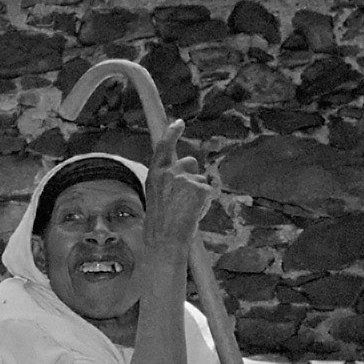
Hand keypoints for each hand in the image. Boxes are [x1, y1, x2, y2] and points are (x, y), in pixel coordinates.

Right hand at [142, 118, 211, 253]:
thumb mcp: (156, 196)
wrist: (165, 240)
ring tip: (186, 210)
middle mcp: (168, 173)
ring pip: (201, 178)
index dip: (172, 133)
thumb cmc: (160, 223)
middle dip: (192, 175)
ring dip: (198, 192)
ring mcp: (184, 179)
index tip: (179, 122)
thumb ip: (167, 180)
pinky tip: (194, 212)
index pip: (164, 147)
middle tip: (184, 199)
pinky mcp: (199, 188)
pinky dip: (205, 202)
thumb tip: (185, 172)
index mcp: (155, 175)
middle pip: (190, 162)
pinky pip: (209, 190)